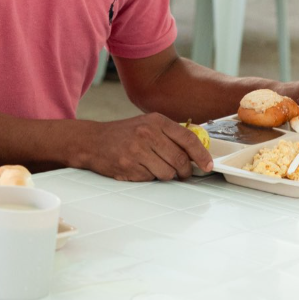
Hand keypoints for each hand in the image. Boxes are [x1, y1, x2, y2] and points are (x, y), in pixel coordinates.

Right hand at [82, 113, 210, 181]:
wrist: (91, 141)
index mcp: (155, 121)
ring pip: (167, 173)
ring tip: (152, 166)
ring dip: (165, 174)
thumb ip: (169, 135)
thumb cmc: (121, 134)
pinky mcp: (128, 166)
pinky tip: (138, 168)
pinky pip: (150, 178)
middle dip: (185, 171)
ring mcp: (137, 150)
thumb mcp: (146, 125)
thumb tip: (195, 154)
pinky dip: (148, 177)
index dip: (201, 155)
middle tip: (183, 173)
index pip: (187, 138)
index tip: (207, 165)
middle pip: (180, 160)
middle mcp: (147, 133)